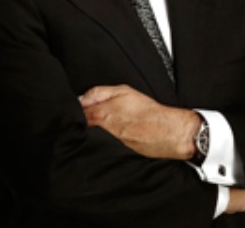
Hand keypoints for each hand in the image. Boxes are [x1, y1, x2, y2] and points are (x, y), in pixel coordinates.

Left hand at [78, 84, 200, 159]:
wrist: (167, 132)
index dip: (77, 111)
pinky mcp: (115, 154)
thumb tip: (81, 98)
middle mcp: (101, 132)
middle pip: (82, 128)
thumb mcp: (123, 90)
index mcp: (100, 115)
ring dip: (93, 133)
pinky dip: (103, 143)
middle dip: (83, 123)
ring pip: (91, 139)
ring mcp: (108, 144)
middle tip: (93, 118)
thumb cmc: (147, 111)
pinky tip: (112, 138)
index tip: (80, 109)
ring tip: (105, 127)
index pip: (76, 114)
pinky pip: (102, 148)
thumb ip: (98, 93)